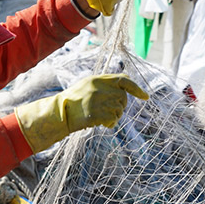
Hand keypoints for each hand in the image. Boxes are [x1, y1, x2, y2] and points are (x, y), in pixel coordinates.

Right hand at [14, 74, 149, 152]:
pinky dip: (110, 124)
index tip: (145, 97)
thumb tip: (124, 83)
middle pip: (123, 98)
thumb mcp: (88, 85)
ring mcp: (99, 101)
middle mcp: (100, 88)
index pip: (124, 80)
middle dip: (119, 107)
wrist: (59, 113)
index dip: (136, 88)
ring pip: (119, 110)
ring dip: (114, 116)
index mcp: (98, 79)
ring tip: (100, 117)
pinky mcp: (98, 113)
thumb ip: (105, 84)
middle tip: (108, 111)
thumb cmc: (73, 101)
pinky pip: (114, 120)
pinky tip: (100, 123)